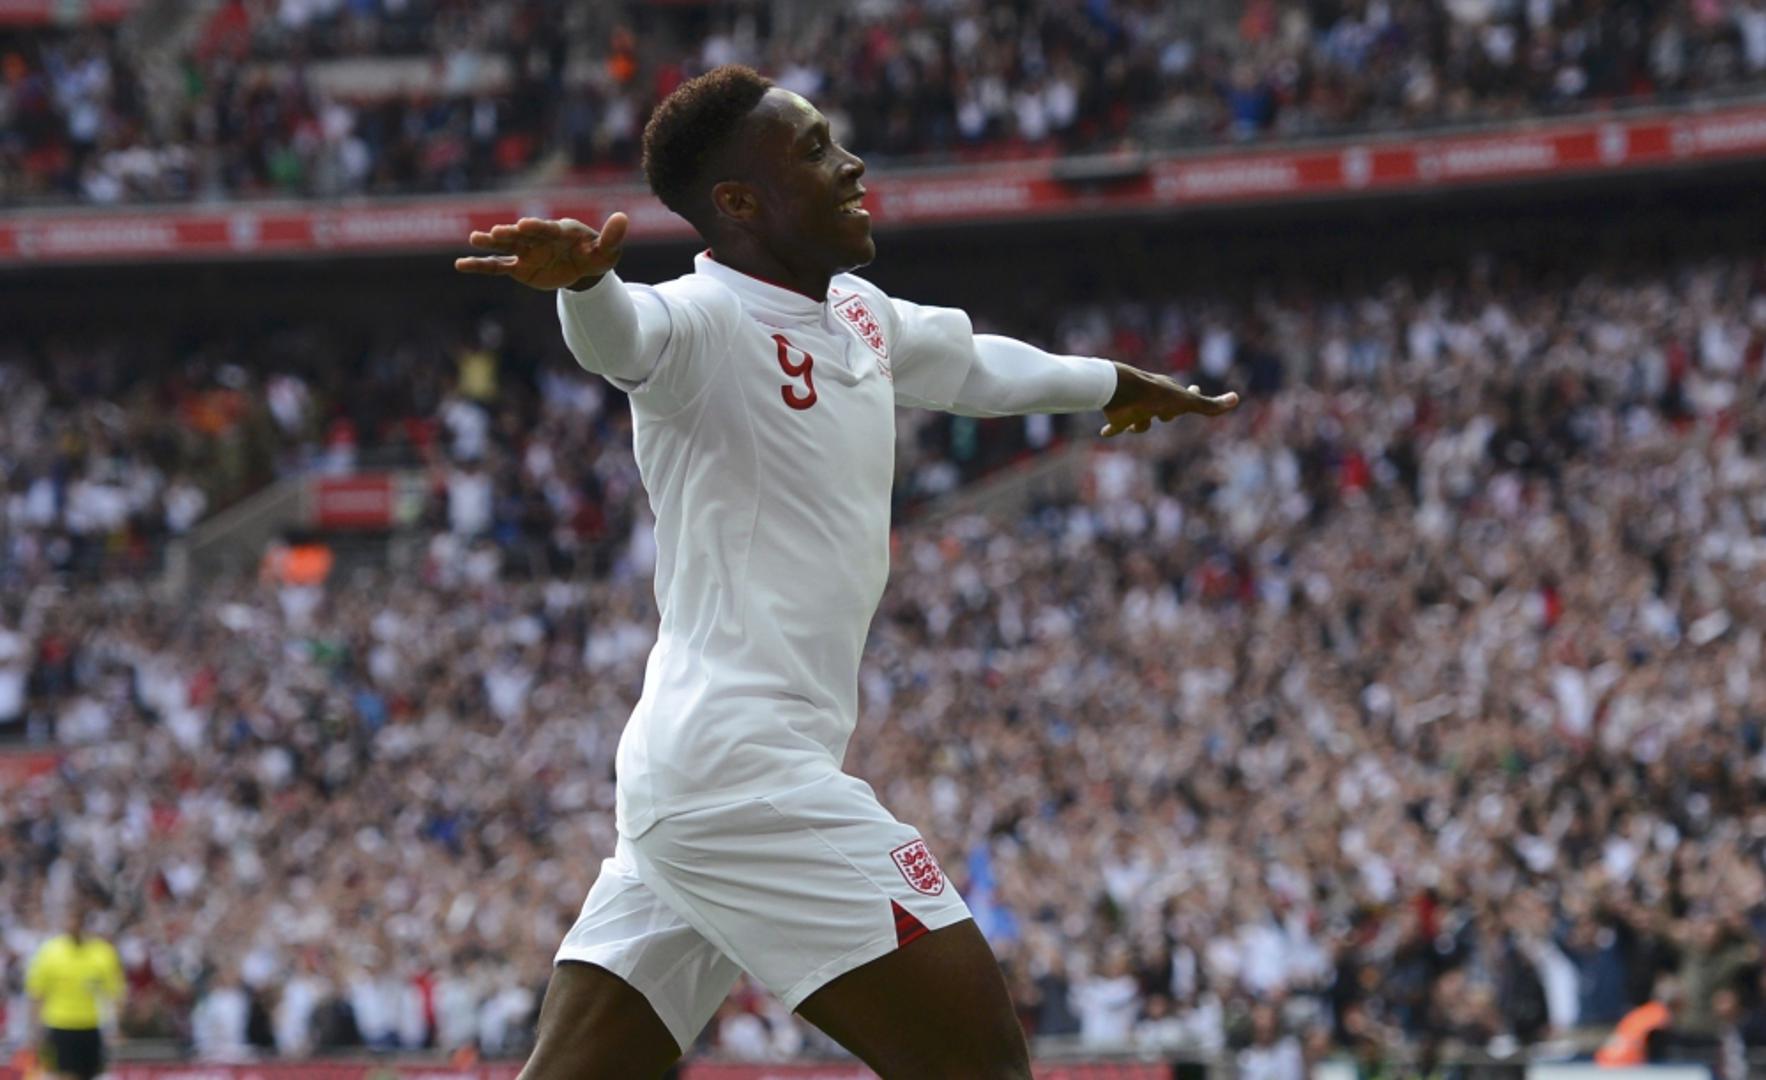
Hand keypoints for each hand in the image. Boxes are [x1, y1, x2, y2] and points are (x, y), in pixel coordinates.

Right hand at [453, 213, 627, 290]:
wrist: (583, 267)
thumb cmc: (596, 255)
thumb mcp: (608, 250)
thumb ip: (613, 236)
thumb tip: (623, 217)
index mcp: (559, 231)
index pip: (547, 229)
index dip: (537, 227)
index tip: (526, 224)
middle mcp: (538, 238)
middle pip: (523, 236)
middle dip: (511, 234)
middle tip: (496, 232)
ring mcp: (526, 252)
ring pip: (506, 248)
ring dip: (491, 244)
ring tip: (474, 239)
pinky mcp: (519, 267)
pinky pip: (496, 267)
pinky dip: (480, 266)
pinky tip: (461, 264)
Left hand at [1100, 364, 1239, 436]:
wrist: (1121, 390)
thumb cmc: (1154, 396)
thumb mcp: (1185, 403)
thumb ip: (1209, 406)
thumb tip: (1236, 398)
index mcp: (1168, 392)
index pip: (1183, 394)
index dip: (1191, 395)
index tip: (1195, 389)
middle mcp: (1151, 398)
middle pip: (1161, 407)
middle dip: (1165, 411)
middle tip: (1166, 414)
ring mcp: (1134, 407)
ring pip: (1139, 420)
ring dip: (1138, 424)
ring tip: (1134, 427)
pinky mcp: (1117, 415)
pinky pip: (1115, 425)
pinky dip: (1112, 428)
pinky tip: (1105, 432)